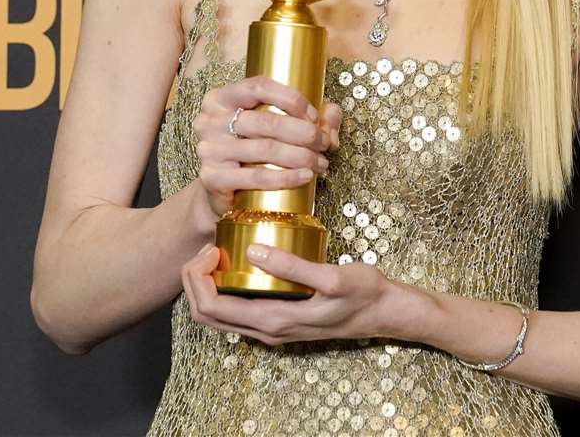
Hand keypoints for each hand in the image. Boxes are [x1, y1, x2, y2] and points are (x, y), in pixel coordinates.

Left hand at [180, 241, 399, 345]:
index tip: (212, 248)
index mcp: (272, 321)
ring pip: (219, 316)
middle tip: (209, 248)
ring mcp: (272, 329)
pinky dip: (225, 290)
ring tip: (220, 252)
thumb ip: (293, 267)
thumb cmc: (363, 294)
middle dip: (195, 281)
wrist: (384, 313)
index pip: (211, 308)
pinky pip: (237, 311)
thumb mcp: (332, 277)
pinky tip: (240, 264)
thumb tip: (254, 251)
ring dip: (208, 286)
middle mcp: (266, 330)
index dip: (198, 278)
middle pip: (207, 315)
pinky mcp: (279, 321)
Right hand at [191, 76, 341, 223]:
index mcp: (221, 98)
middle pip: (266, 121)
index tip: (314, 115)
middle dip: (304, 133)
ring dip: (301, 156)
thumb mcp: (274, 127)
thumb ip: (307, 116)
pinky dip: (287, 177)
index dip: (292, 99)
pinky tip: (306, 176)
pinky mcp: (211, 178)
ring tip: (321, 163)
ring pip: (265, 149)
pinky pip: (257, 176)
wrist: (222, 192)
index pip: (259, 86)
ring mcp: (208, 149)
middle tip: (324, 143)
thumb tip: (331, 115)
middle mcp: (209, 120)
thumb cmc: (251, 152)